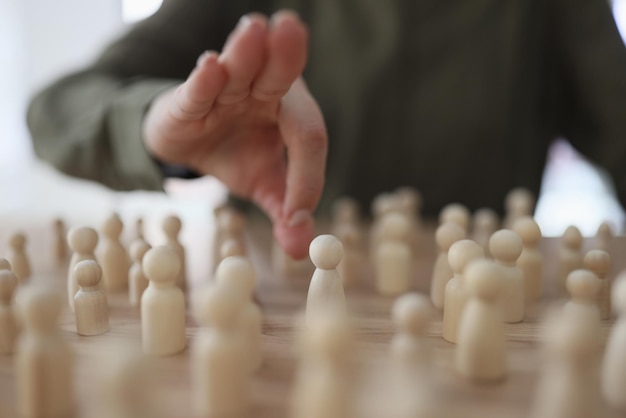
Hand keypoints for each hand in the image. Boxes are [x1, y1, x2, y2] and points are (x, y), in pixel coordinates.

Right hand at [142, 11, 326, 258]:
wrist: (186, 147)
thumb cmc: (234, 155)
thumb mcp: (264, 186)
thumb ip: (287, 213)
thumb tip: (304, 251)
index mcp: (288, 111)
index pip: (307, 135)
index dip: (306, 176)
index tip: (296, 214)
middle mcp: (261, 93)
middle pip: (279, 74)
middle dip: (287, 55)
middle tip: (293, 29)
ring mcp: (224, 93)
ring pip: (239, 72)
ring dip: (245, 54)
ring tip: (256, 29)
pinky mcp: (188, 101)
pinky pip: (198, 91)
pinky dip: (204, 82)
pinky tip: (210, 66)